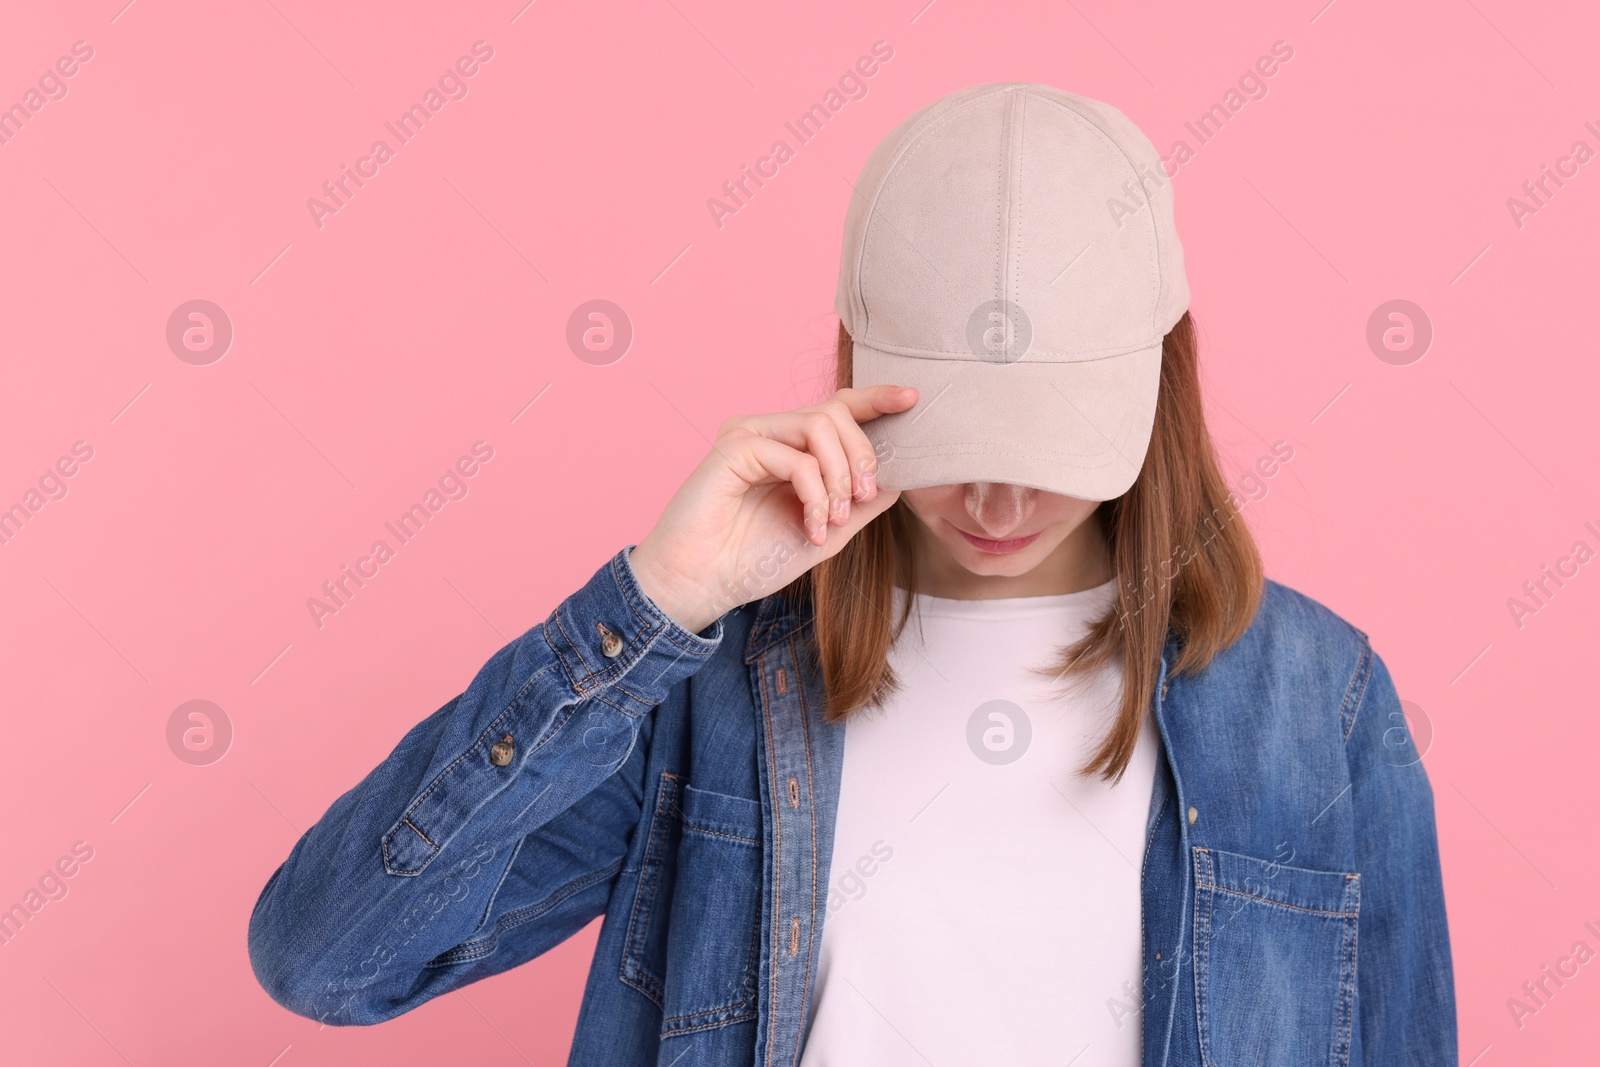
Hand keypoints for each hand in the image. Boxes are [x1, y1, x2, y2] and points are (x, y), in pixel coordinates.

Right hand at [629, 385, 916, 632]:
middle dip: (862, 455)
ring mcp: (750, 435)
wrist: (703, 586)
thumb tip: (902, 475)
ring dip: (839, 476)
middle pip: (835, 411)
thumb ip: (861, 504)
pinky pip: (795, 457)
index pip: (837, 409)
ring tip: (835, 519)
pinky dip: (814, 494)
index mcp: (790, 447)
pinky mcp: (734, 447)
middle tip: (863, 498)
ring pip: (819, 425)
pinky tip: (811, 527)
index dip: (875, 400)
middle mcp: (769, 432)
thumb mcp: (827, 532)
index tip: (912, 398)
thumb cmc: (754, 560)